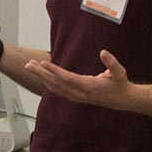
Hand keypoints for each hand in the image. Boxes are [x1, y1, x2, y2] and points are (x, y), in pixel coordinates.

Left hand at [21, 50, 151, 115]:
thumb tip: (103, 52)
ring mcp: (77, 96)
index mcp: (88, 86)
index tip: (42, 63)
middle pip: (56, 83)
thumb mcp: (120, 72)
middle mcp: (79, 93)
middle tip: (29, 64)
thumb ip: (111, 62)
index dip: (53, 71)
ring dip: (42, 77)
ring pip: (55, 88)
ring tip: (31, 67)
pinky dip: (48, 83)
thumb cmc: (120, 84)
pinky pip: (58, 90)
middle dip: (41, 73)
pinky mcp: (76, 97)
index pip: (66, 78)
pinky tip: (42, 76)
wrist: (123, 100)